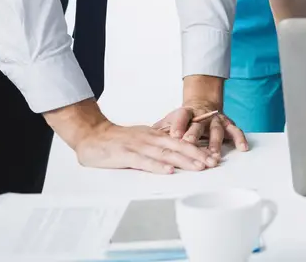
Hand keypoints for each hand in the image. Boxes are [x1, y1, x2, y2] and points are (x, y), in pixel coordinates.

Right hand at [74, 120, 221, 173]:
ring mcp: (138, 146)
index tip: (213, 156)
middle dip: (198, 154)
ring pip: (165, 153)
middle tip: (213, 162)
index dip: (198, 149)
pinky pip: (144, 161)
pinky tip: (169, 171)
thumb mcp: (142, 138)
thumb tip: (177, 151)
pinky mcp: (125, 154)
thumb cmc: (118, 140)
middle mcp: (150, 138)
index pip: (181, 141)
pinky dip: (157, 166)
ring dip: (184, 160)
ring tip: (199, 167)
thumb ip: (158, 144)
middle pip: (178, 146)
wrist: (92, 135)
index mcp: (155, 135)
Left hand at [153, 104, 248, 159]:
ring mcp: (216, 119)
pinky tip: (242, 148)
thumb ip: (158, 129)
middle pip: (198, 126)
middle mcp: (202, 115)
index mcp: (185, 113)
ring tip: (214, 156)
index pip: (181, 117)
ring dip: (216, 144)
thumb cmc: (183, 118)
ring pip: (216, 131)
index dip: (178, 125)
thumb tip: (141, 138)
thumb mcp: (168, 121)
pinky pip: (235, 131)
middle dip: (196, 137)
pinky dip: (239, 139)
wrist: (202, 103)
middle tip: (192, 148)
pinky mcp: (228, 123)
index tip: (174, 134)